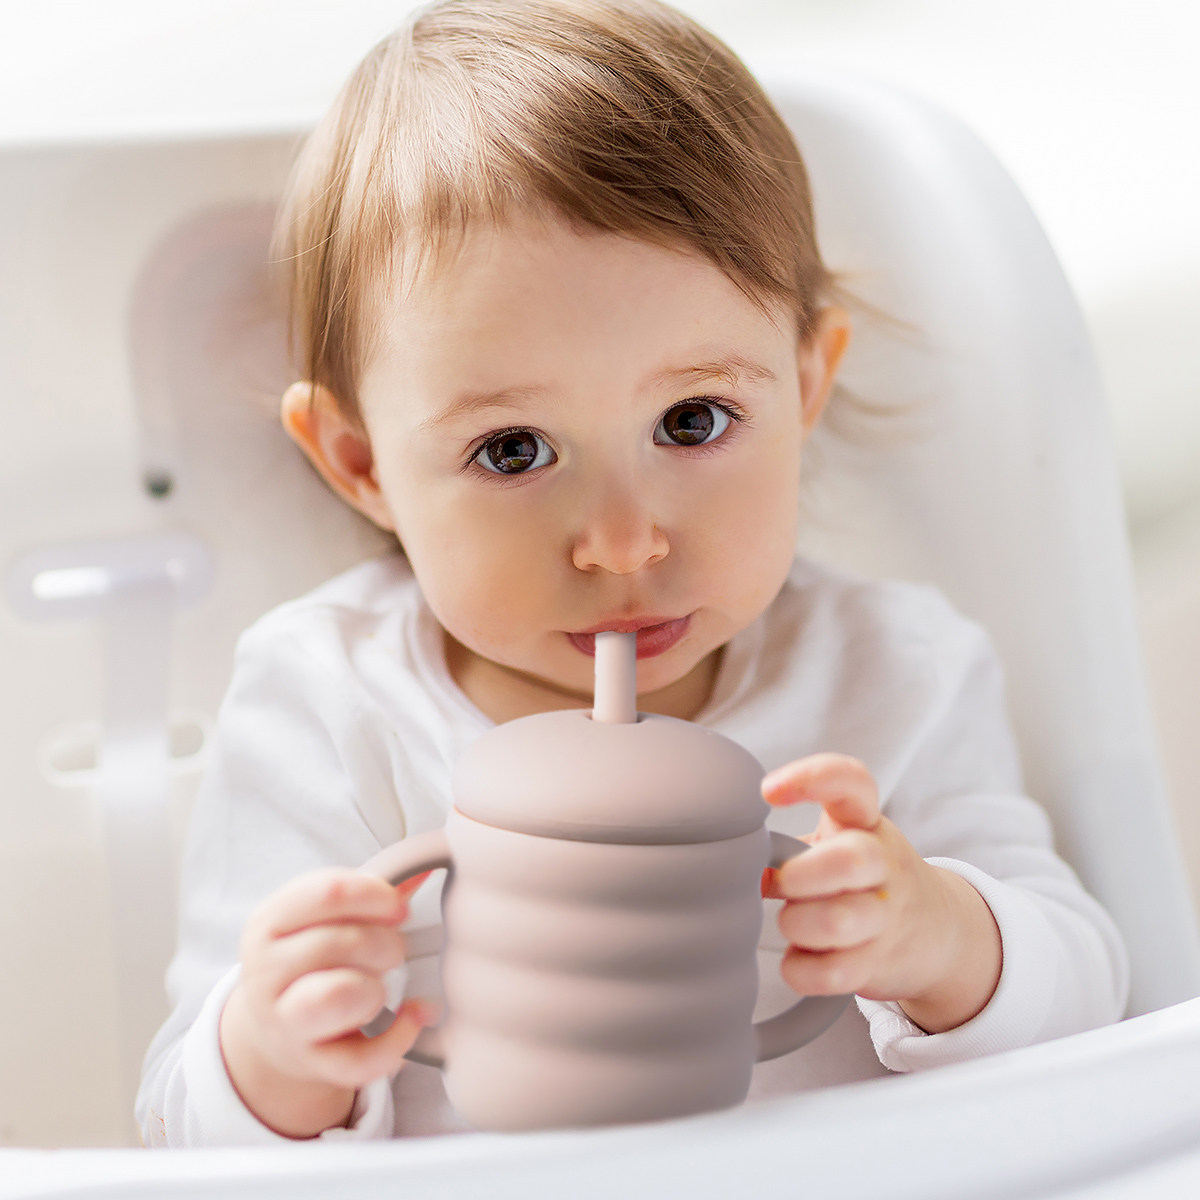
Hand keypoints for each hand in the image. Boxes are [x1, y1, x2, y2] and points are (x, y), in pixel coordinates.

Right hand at [219, 867, 432, 1137]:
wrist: (277, 1026)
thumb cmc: (313, 958)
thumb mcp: (326, 918)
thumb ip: (375, 890)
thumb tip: (428, 863)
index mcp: (270, 922)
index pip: (327, 893)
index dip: (376, 895)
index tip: (398, 907)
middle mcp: (266, 972)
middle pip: (337, 943)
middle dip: (384, 943)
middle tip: (394, 951)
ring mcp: (283, 1022)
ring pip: (335, 999)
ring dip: (375, 988)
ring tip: (383, 987)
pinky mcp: (309, 1063)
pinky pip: (358, 1060)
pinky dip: (397, 1040)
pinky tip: (412, 1018)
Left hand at [762, 754, 1001, 1033]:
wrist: (939, 928)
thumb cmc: (865, 876)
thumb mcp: (838, 843)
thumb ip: (790, 847)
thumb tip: (741, 866)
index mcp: (865, 822)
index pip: (852, 782)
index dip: (811, 778)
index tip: (767, 791)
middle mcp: (883, 863)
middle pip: (850, 860)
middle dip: (801, 875)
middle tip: (782, 883)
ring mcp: (886, 915)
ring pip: (839, 921)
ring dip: (798, 924)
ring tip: (792, 923)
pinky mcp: (880, 963)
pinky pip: (832, 973)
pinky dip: (802, 970)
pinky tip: (800, 958)